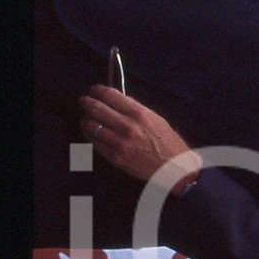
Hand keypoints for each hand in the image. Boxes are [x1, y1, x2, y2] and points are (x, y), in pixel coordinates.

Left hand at [79, 85, 201, 193]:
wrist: (174, 168)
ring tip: (86, 118)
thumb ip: (135, 108)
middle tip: (84, 101)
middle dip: (87, 102)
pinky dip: (89, 135)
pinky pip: (94, 143)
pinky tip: (90, 132)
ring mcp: (119, 143)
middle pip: (96, 108)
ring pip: (91, 126)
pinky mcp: (115, 157)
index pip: (110, 95)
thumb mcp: (155, 118)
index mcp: (139, 113)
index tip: (94, 91)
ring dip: (85, 120)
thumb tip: (116, 100)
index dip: (98, 90)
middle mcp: (127, 126)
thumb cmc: (168, 142)